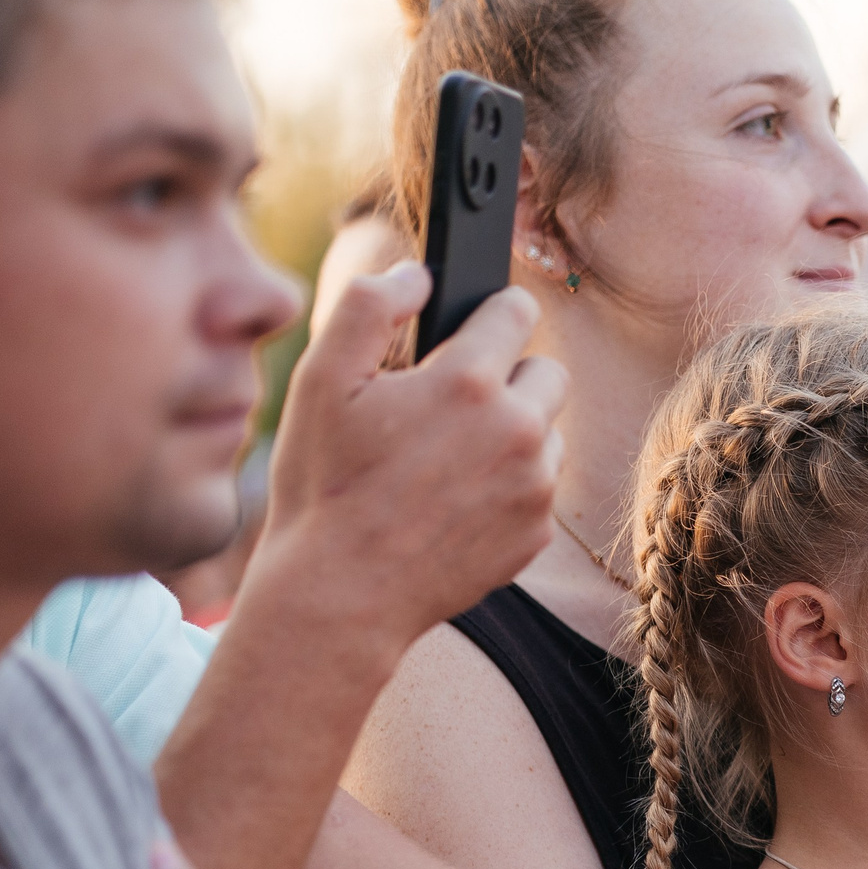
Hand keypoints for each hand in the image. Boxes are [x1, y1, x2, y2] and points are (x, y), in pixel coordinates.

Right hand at [247, 262, 566, 658]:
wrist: (342, 593)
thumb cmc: (324, 484)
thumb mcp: (321, 380)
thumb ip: (369, 306)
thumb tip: (418, 275)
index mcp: (469, 382)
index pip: (517, 310)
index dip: (489, 315)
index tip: (472, 331)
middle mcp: (517, 430)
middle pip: (547, 371)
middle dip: (506, 377)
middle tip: (451, 405)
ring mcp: (534, 486)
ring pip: (546, 431)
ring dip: (511, 434)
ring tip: (446, 459)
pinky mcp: (537, 532)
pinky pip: (539, 487)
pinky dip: (508, 487)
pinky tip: (455, 501)